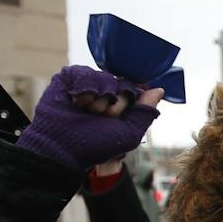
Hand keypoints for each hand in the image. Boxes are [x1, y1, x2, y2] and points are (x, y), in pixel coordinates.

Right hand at [16, 66, 162, 170]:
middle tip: (100, 118)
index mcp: (119, 104)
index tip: (118, 116)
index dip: (130, 101)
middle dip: (115, 104)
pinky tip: (76, 103)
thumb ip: (145, 113)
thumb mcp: (128, 134)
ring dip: (98, 100)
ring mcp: (88, 83)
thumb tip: (159, 89)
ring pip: (105, 78)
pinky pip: (86, 73)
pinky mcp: (70, 77)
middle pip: (123, 82)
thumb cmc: (94, 145)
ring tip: (86, 112)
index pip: (135, 89)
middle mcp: (104, 91)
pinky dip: (84, 91)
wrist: (63, 148)